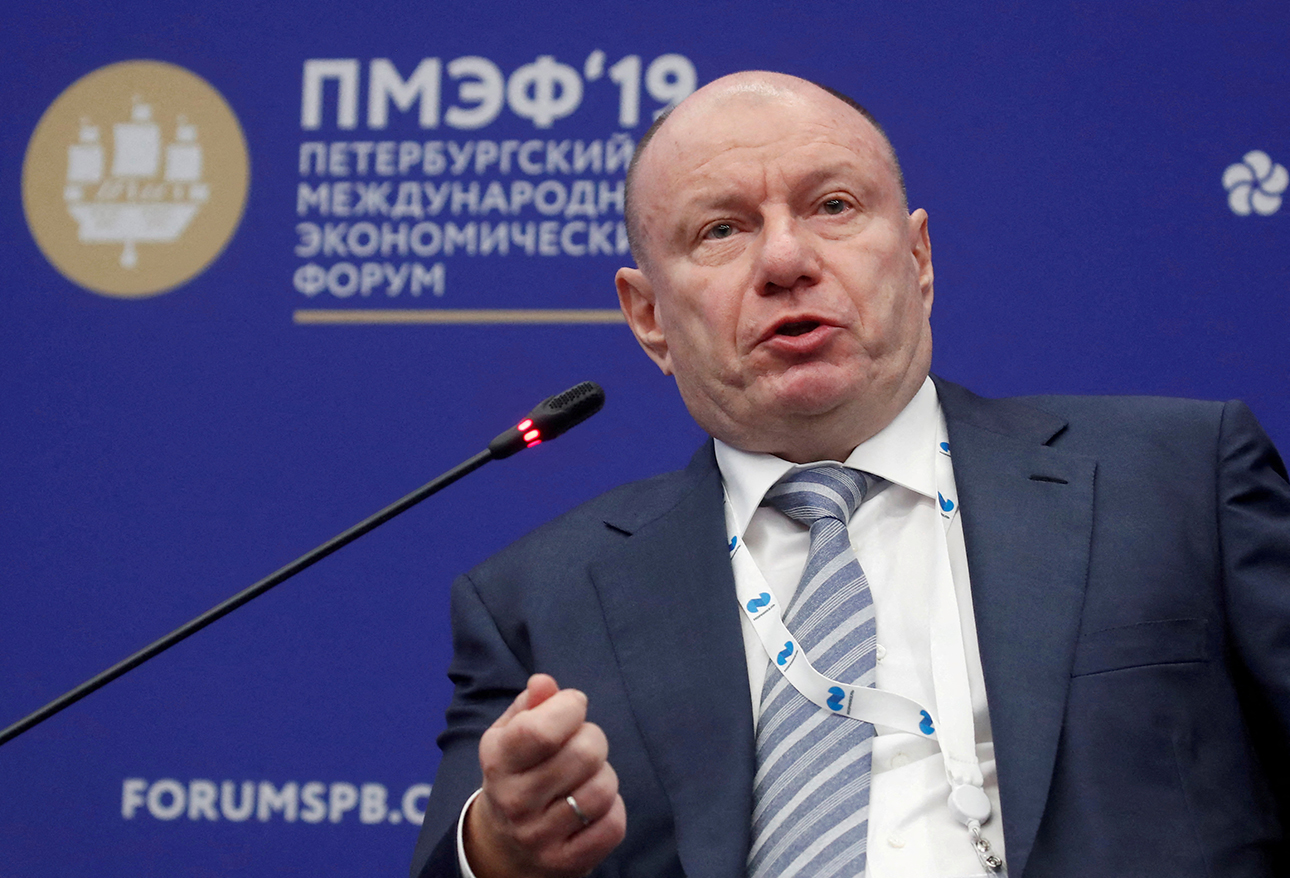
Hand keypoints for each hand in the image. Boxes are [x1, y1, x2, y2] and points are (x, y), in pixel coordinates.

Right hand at [464, 674, 626, 877]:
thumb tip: (544, 683)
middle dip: (593, 738)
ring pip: (602, 790)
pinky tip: (594, 806)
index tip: (573, 706)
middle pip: (583, 755)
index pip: (541, 730)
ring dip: (604, 775)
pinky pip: (613, 825)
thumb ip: (530, 705)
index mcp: (498, 762)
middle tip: (583, 743)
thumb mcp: (510, 736)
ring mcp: (540, 837)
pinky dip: (613, 809)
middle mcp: (515, 802)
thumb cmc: (517, 774)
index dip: (570, 707)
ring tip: (588, 776)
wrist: (504, 847)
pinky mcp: (566, 863)